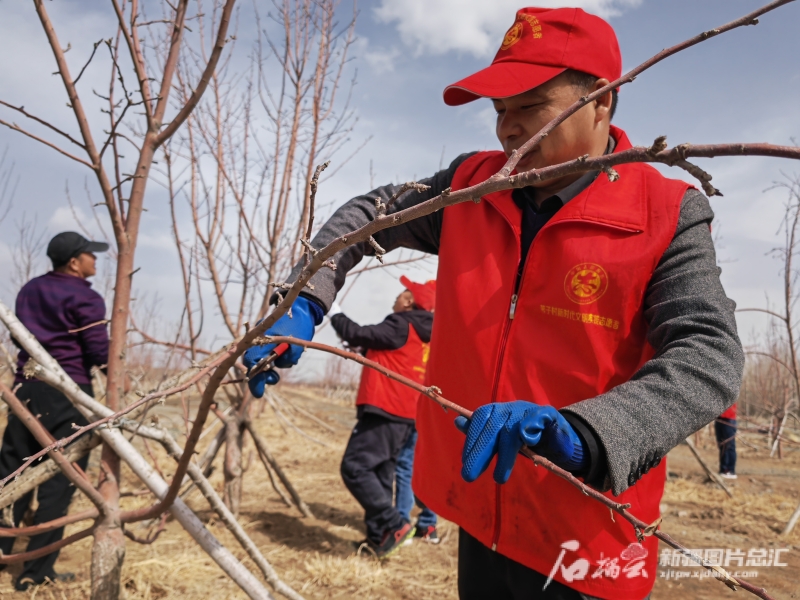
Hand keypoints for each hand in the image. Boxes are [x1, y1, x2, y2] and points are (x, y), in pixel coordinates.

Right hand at [242, 296, 322, 397]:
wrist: (301, 308)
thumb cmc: (299, 324)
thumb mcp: (297, 343)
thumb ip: (288, 357)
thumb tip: (280, 364)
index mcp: (261, 340)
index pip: (252, 364)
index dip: (255, 380)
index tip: (259, 393)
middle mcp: (258, 341)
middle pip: (254, 365)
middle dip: (263, 376)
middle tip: (275, 379)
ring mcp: (263, 341)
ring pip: (263, 361)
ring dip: (273, 366)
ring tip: (289, 357)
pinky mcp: (270, 342)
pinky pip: (270, 355)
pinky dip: (278, 358)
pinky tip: (289, 352)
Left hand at [454, 401, 586, 483]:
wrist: (557, 433)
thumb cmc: (523, 436)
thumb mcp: (500, 436)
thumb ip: (480, 431)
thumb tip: (457, 422)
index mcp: (496, 410)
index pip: (479, 421)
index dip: (471, 441)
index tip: (465, 462)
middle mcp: (510, 408)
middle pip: (492, 427)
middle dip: (480, 453)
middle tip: (469, 476)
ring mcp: (529, 410)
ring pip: (513, 430)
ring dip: (505, 455)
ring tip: (498, 478)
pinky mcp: (548, 414)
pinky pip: (538, 418)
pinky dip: (530, 428)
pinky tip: (528, 442)